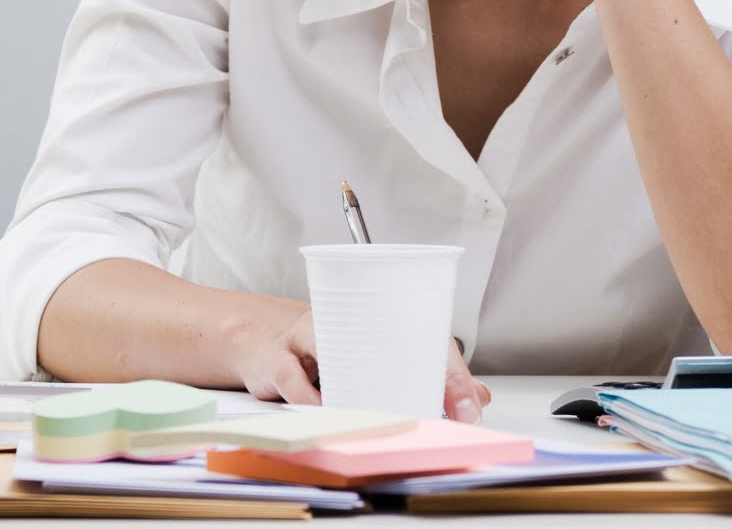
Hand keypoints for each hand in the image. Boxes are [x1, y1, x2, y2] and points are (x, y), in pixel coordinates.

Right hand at [232, 304, 492, 422]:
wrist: (255, 338)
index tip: (469, 406)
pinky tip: (325, 410)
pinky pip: (294, 379)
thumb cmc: (319, 349)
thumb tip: (476, 399)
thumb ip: (422, 376)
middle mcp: (344, 322)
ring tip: (382, 412)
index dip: (451, 372)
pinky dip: (311, 398)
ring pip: (336, 353)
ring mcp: (308, 337)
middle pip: (387, 344)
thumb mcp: (368, 359)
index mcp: (372, 320)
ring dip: (359, 387)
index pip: (423, 337)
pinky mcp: (277, 359)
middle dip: (417, 381)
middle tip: (437, 412)